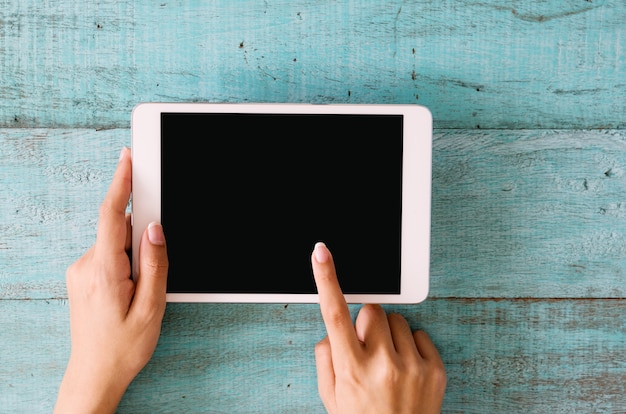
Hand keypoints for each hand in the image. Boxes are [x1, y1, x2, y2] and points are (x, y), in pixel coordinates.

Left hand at [54, 147, 168, 412]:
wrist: (94, 373)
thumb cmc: (124, 346)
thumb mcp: (151, 307)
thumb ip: (155, 264)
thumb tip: (156, 228)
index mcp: (104, 272)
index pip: (111, 216)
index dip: (121, 183)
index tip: (129, 158)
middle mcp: (86, 266)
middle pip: (119, 229)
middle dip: (142, 236)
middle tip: (152, 268)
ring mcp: (81, 271)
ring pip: (116, 242)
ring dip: (135, 253)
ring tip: (140, 290)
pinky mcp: (83, 276)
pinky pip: (109, 253)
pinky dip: (126, 260)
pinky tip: (131, 289)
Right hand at [311, 242, 445, 413]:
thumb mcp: (331, 397)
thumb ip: (325, 358)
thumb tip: (331, 331)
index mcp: (351, 369)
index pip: (334, 314)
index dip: (326, 279)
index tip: (321, 253)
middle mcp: (381, 364)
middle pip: (371, 310)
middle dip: (366, 323)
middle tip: (366, 348)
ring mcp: (411, 366)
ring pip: (396, 319)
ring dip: (389, 334)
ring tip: (387, 363)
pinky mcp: (434, 370)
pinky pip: (419, 334)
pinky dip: (410, 346)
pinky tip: (405, 368)